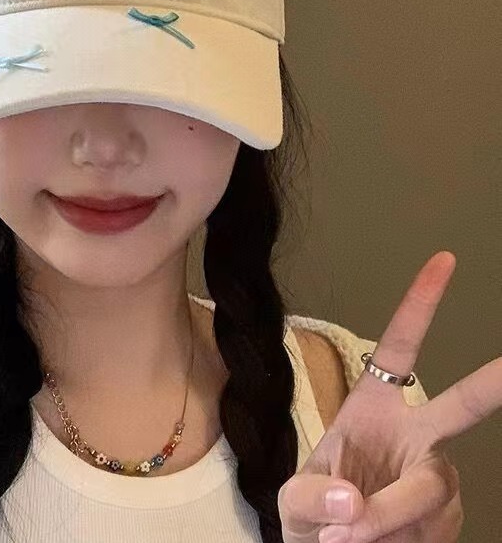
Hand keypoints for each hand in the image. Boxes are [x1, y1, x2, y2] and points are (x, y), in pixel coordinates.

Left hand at [278, 251, 501, 542]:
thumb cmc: (314, 514)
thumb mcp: (294, 502)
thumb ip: (313, 500)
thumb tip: (353, 506)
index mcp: (374, 408)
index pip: (400, 348)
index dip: (420, 305)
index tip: (443, 260)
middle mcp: (416, 435)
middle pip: (460, 409)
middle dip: (492, 384)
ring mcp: (437, 478)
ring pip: (425, 495)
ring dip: (384, 523)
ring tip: (344, 538)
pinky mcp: (450, 521)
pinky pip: (426, 532)